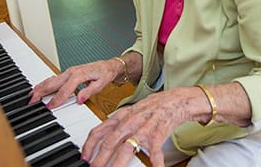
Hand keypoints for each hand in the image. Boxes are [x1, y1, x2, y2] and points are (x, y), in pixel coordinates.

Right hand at [29, 59, 117, 107]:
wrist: (108, 65)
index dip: (57, 99)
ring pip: (51, 80)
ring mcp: (68, 72)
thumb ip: (89, 91)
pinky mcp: (68, 73)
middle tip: (31, 100)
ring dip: (40, 87)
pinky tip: (39, 88)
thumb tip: (80, 99)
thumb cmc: (105, 74)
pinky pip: (54, 79)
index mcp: (79, 75)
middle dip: (41, 91)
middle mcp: (72, 72)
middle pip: (53, 83)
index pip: (66, 89)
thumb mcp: (101, 84)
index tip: (49, 106)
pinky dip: (45, 84)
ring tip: (31, 95)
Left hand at [82, 86, 202, 166]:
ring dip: (118, 163)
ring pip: (127, 147)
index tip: (84, 157)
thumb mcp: (131, 112)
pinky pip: (155, 151)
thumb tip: (103, 132)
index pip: (99, 130)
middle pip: (110, 142)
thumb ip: (117, 122)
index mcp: (122, 117)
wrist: (176, 100)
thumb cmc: (153, 107)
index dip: (89, 145)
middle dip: (100, 158)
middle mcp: (130, 122)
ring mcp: (144, 128)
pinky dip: (154, 162)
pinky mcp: (158, 133)